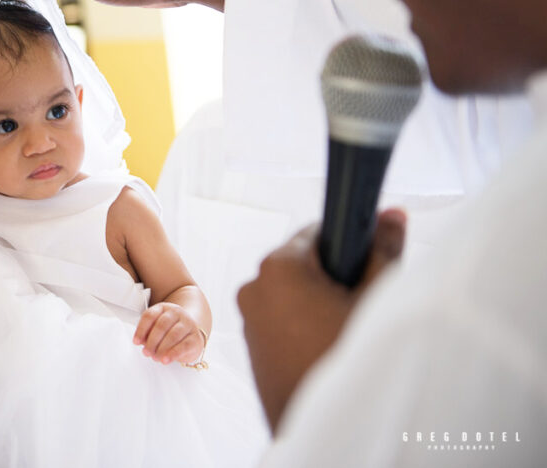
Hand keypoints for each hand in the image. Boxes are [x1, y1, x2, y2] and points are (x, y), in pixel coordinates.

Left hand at [133, 302, 205, 364]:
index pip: (149, 316)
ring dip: (161, 348)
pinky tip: (166, 359)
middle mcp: (176, 313)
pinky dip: (173, 354)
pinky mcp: (195, 338)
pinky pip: (184, 346)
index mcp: (163, 308)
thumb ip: (147, 334)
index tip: (136, 341)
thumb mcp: (156, 329)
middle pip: (161, 325)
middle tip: (146, 352)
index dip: (141, 330)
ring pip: (173, 335)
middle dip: (151, 341)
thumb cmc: (170, 331)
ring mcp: (188, 324)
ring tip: (155, 357)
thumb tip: (140, 342)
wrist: (191, 334)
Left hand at [237, 209, 406, 430]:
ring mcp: (248, 317)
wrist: (326, 426)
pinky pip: (281, 319)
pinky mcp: (250, 344)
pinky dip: (304, 324)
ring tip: (346, 330)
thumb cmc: (348, 358)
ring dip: (319, 302)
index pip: (318, 232)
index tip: (366, 261)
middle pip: (304, 263)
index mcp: (278, 266)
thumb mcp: (375, 299)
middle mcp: (253, 286)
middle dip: (334, 276)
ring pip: (293, 293)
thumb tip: (391, 214)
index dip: (347, 244)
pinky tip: (327, 346)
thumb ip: (383, 250)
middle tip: (360, 304)